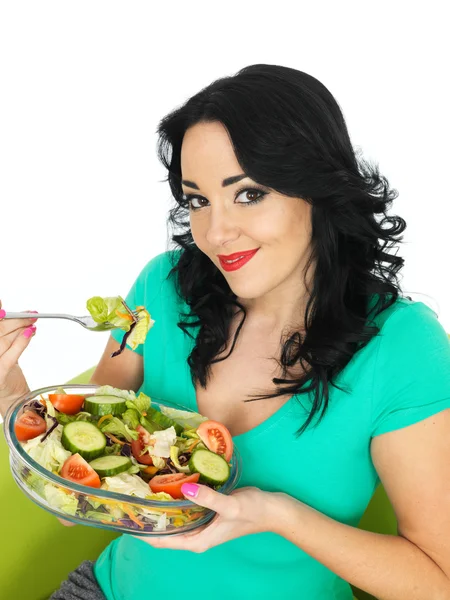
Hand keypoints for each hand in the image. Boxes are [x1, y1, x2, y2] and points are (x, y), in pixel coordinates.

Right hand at [0, 301, 36, 416]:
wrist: (11, 398)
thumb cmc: (5, 371)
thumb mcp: (3, 350)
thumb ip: (6, 334)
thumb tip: (14, 314)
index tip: (2, 303)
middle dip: (14, 319)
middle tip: (30, 315)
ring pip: (3, 339)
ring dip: (20, 327)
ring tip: (33, 322)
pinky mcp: (0, 374)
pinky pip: (11, 354)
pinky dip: (21, 341)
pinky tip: (30, 332)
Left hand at [135, 483, 278, 552]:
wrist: (275, 510)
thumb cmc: (254, 511)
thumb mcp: (231, 505)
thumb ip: (208, 499)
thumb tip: (185, 490)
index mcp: (197, 540)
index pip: (161, 540)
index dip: (141, 531)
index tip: (124, 516)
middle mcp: (196, 534)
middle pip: (164, 529)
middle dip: (147, 516)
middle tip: (130, 495)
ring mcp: (201, 523)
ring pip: (173, 517)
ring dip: (160, 506)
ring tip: (142, 487)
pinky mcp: (207, 512)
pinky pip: (184, 507)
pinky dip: (174, 498)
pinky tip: (168, 482)